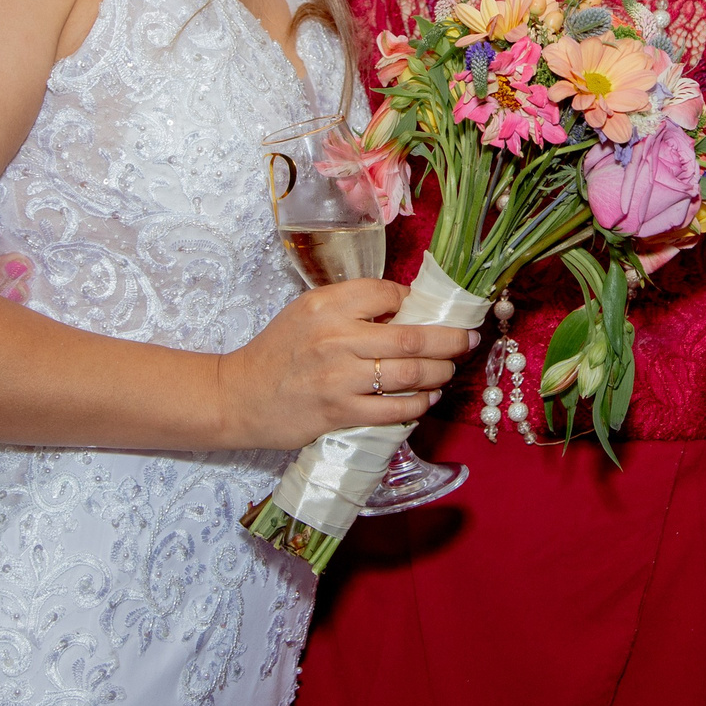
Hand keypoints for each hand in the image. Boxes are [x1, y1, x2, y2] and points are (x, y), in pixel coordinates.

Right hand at [216, 278, 477, 450]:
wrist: (237, 396)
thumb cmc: (276, 353)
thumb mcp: (306, 313)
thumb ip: (350, 307)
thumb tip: (404, 308)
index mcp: (327, 304)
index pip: (389, 293)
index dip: (418, 304)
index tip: (434, 313)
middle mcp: (335, 337)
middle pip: (412, 336)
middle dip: (450, 340)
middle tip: (468, 341)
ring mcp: (339, 377)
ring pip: (410, 373)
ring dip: (439, 373)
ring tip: (449, 371)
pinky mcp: (339, 412)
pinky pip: (394, 409)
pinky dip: (418, 404)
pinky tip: (427, 399)